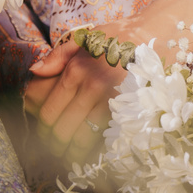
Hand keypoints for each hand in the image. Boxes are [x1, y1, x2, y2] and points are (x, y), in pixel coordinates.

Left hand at [23, 25, 133, 160]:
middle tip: (55, 150)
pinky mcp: (130, 109)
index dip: (43, 127)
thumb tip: (34, 72)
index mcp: (76, 69)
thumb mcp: (87, 36)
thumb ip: (59, 55)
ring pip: (84, 137)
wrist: (159, 34)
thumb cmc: (121, 36)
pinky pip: (108, 136)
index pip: (49, 110)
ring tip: (70, 158)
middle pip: (62, 127)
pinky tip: (92, 155)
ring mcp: (112, 99)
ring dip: (73, 153)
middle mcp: (91, 86)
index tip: (43, 134)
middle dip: (55, 144)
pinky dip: (97, 150)